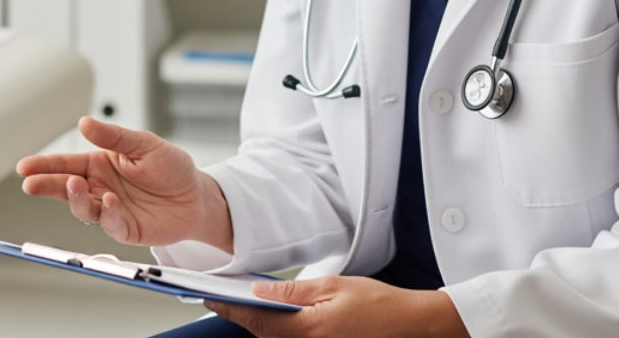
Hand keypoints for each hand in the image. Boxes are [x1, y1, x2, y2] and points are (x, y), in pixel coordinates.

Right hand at [16, 116, 232, 250]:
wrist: (197, 196)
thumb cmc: (171, 168)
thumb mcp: (145, 144)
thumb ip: (115, 137)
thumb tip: (85, 122)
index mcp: (101, 164)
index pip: (67, 163)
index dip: (44, 165)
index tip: (24, 166)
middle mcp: (100, 187)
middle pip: (66, 187)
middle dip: (46, 185)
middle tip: (30, 184)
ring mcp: (111, 209)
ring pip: (83, 208)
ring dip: (75, 198)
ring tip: (75, 185)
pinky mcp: (125, 229)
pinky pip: (110, 225)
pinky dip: (107, 214)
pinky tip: (110, 201)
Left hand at [207, 276, 467, 337]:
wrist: (410, 325)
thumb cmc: (378, 304)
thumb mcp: (334, 286)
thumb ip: (293, 291)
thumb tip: (259, 289)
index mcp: (310, 329)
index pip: (259, 319)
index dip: (230, 308)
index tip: (208, 297)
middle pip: (262, 335)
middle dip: (238, 318)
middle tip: (217, 299)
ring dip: (257, 327)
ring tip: (239, 306)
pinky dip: (275, 334)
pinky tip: (269, 320)